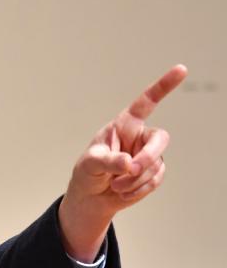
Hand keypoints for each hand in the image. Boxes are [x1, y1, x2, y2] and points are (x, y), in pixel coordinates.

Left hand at [58, 64, 186, 261]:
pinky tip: (122, 192)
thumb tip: (129, 164)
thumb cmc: (86, 174)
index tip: (181, 69)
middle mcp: (139, 138)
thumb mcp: (89, 164)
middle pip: (160, 140)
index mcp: (124, 125)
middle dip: (147, 158)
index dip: (163, 86)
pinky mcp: (153, 174)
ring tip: (114, 185)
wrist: (90, 198)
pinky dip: (138, 190)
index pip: (146, 102)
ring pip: (156, 165)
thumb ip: (108, 161)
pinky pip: (155, 181)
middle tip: (130, 171)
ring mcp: (148, 156)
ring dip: (134, 180)